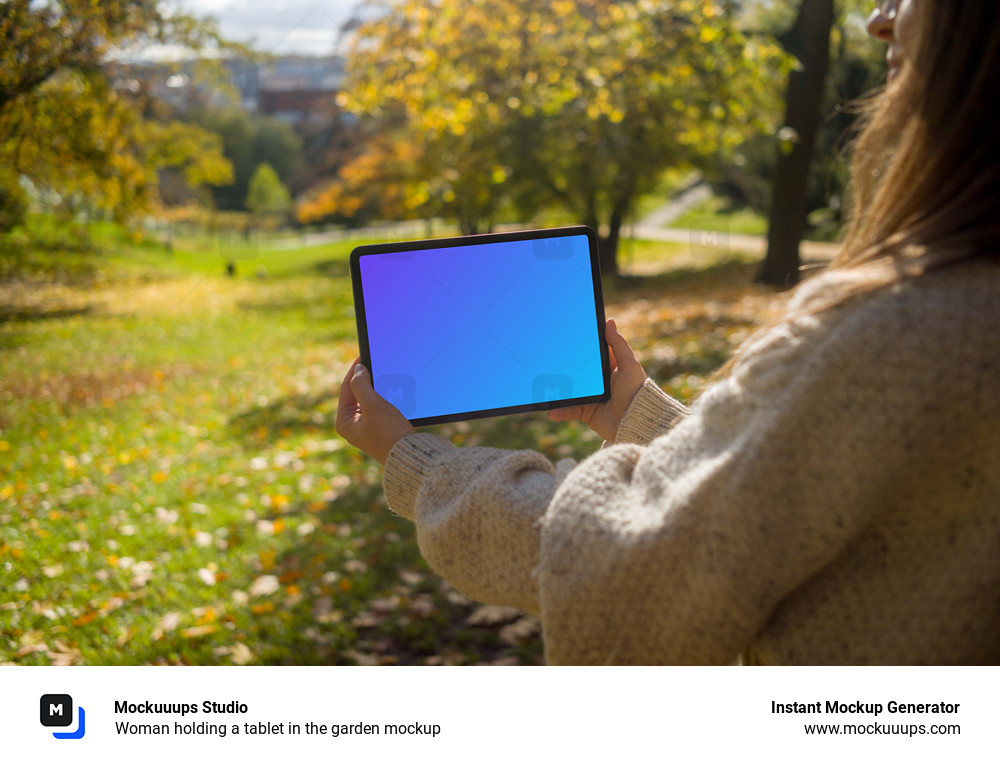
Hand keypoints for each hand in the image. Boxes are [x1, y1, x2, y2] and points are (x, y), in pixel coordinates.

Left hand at [336, 357, 415, 464]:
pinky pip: (377, 407)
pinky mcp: (379, 429)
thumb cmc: (389, 433)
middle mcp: (352, 426)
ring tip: (383, 373)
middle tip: (373, 362)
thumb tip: (358, 370)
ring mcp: (365, 428)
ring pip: (367, 399)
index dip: (355, 370)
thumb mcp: (373, 405)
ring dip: (375, 387)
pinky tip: (392, 389)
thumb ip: (361, 385)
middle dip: (365, 379)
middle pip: (356, 393)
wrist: (410, 456)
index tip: (362, 356)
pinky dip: (383, 397)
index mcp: (343, 422)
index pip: (346, 388)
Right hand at [548, 318, 645, 441]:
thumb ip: (618, 344)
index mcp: (608, 366)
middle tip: (545, 361)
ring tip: (542, 388)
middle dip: (561, 368)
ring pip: (569, 391)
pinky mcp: (586, 412)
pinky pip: (569, 410)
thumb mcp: (628, 364)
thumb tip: (609, 321)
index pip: (591, 352)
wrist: (637, 422)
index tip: (563, 336)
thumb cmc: (637, 391)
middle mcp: (598, 381)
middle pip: (576, 371)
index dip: (579, 345)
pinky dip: (560, 411)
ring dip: (556, 390)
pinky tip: (551, 411)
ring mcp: (591, 396)